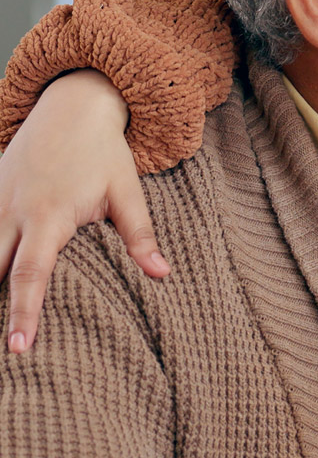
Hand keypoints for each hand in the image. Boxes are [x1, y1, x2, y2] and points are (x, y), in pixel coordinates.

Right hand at [0, 69, 168, 352]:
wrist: (72, 107)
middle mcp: (13, 213)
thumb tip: (163, 273)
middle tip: (1, 350)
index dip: (23, 312)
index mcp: (49, 216)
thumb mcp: (127, 190)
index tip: (18, 346)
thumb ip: (140, 234)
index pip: (30, 274)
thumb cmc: (103, 152)